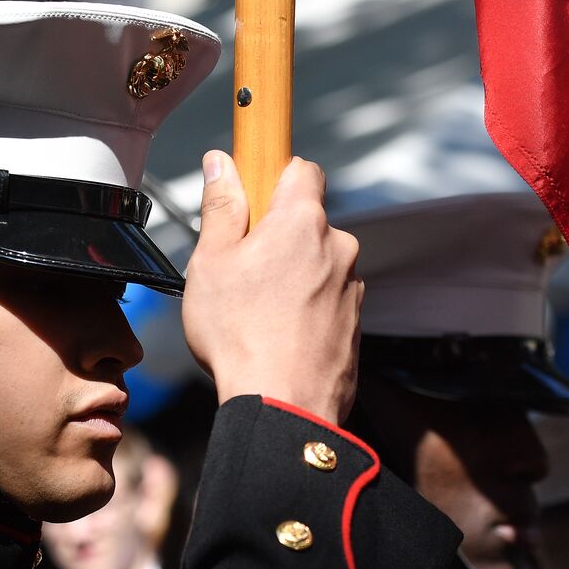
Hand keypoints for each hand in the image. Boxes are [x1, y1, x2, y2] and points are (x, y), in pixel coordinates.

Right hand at [182, 151, 362, 424]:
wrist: (284, 405)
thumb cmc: (240, 335)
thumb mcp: (211, 263)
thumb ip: (221, 207)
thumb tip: (221, 164)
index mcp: (302, 221)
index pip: (302, 170)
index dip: (275, 177)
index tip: (254, 196)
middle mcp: (338, 247)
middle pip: (308, 223)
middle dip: (279, 238)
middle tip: (243, 269)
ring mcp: (352, 287)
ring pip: (319, 265)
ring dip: (295, 277)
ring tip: (260, 313)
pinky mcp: (357, 324)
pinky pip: (329, 301)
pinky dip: (309, 310)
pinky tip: (281, 336)